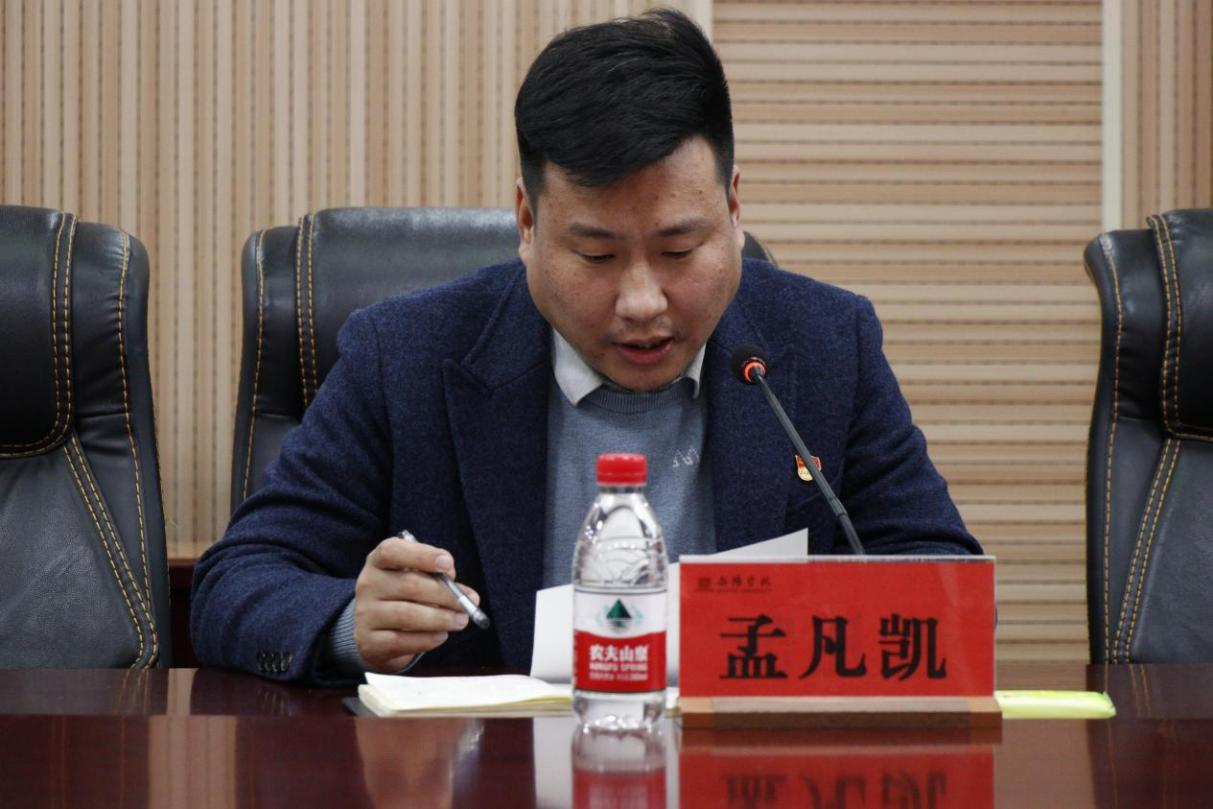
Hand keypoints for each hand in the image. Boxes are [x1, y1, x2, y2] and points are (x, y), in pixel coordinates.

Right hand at [354, 535, 481, 671]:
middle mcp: (368, 584)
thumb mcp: (417, 579)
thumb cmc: (404, 597)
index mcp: (378, 561)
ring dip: (440, 618)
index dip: (422, 555)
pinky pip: (401, 640)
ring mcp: (366, 613)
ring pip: (407, 615)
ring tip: (460, 620)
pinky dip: (426, 639)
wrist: (376, 633)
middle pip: (409, 584)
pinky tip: (441, 635)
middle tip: (467, 602)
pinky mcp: (369, 641)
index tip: (448, 564)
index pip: (392, 551)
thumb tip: (467, 594)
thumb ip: (439, 580)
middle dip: (444, 594)